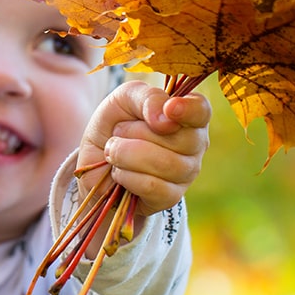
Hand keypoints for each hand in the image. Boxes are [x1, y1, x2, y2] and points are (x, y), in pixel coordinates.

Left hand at [78, 81, 211, 217]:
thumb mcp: (125, 98)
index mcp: (188, 115)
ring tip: (113, 151)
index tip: (169, 108)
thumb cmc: (115, 124)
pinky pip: (151, 185)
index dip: (188, 110)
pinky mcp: (170, 197)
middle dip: (136, 132)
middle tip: (119, 131)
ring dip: (125, 154)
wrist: (93, 161)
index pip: (201, 111)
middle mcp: (195, 144)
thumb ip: (148, 97)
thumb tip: (167, 117)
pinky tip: (119, 172)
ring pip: (164, 163)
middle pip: (179, 139)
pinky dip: (125, 175)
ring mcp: (186, 173)